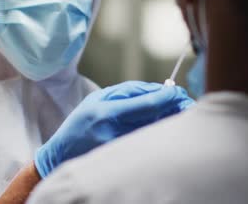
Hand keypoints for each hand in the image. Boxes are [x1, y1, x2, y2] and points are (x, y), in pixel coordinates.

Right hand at [34, 81, 193, 177]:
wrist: (63, 151)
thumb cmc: (82, 120)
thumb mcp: (100, 97)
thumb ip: (130, 92)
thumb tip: (159, 89)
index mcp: (107, 113)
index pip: (147, 104)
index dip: (167, 96)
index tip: (178, 91)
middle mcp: (115, 132)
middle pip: (155, 118)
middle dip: (173, 107)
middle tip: (184, 100)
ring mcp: (120, 148)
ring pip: (153, 131)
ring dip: (168, 119)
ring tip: (177, 110)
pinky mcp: (122, 158)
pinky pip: (146, 141)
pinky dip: (157, 131)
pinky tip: (163, 124)